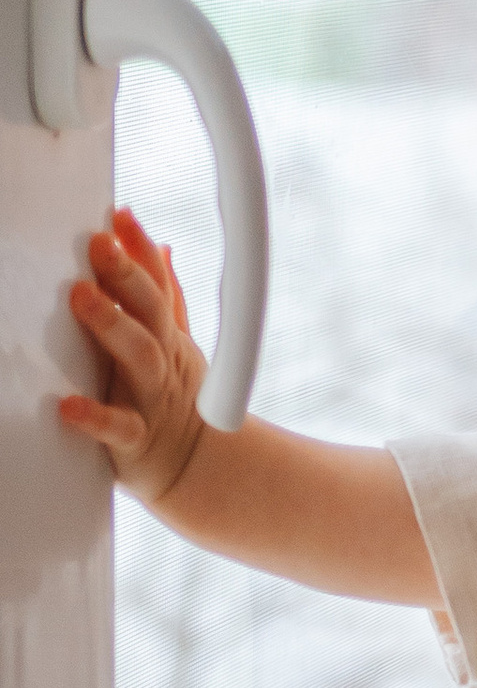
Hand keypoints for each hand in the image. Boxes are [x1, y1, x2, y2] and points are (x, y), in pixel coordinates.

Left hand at [60, 211, 209, 504]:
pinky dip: (94, 418)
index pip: (157, 284)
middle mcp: (162, 362)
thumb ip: (167, 298)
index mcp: (167, 337)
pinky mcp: (136, 442)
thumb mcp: (177, 345)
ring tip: (81, 297)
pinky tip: (67, 405)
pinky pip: (118, 429)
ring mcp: (151, 400)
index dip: (140, 249)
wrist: (198, 471)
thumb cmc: (175, 403)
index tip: (119, 216)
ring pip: (139, 358)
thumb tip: (160, 247)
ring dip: (112, 325)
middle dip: (126, 275)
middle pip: (149, 312)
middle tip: (98, 244)